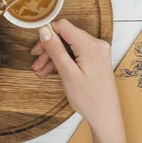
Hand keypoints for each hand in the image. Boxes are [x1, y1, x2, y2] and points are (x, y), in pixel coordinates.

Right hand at [30, 19, 119, 136]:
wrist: (105, 116)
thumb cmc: (89, 99)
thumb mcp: (68, 74)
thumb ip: (56, 50)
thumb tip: (44, 31)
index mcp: (90, 46)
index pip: (64, 26)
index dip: (48, 34)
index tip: (37, 49)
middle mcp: (96, 44)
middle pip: (66, 36)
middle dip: (49, 48)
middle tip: (36, 63)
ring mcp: (97, 51)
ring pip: (69, 45)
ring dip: (54, 56)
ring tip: (41, 71)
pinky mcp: (96, 58)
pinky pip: (76, 52)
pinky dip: (64, 60)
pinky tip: (51, 71)